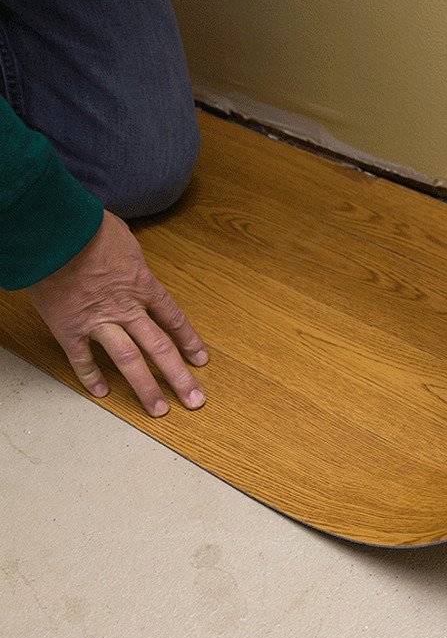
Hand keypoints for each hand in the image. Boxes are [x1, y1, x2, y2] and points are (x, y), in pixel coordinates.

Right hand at [25, 210, 208, 415]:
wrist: (54, 231)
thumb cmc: (88, 227)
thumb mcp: (124, 238)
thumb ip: (132, 259)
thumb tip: (131, 261)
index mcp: (143, 286)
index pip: (174, 319)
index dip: (190, 340)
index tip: (201, 360)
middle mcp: (127, 310)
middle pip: (160, 349)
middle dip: (179, 377)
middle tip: (195, 400)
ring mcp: (98, 322)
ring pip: (129, 361)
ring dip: (145, 388)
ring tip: (159, 410)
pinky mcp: (69, 328)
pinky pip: (82, 358)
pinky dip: (90, 377)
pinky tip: (101, 394)